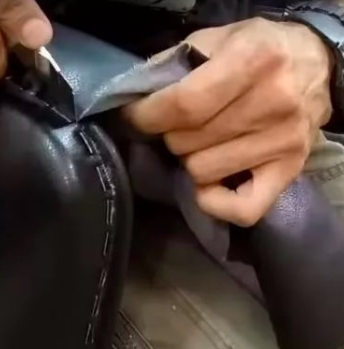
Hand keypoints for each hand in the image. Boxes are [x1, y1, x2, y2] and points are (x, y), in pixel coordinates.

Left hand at [124, 18, 332, 225]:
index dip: (146, 116)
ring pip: (202, 172)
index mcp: (253, 60)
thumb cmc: (257, 50)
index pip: (183, 105)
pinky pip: (243, 209)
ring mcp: (284, 140)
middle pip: (187, 141)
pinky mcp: (290, 169)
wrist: (317, 61)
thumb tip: (133, 98)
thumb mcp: (216, 39)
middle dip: (169, 134)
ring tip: (202, 142)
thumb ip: (173, 64)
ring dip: (191, 159)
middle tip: (178, 125)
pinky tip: (209, 184)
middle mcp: (274, 101)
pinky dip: (216, 202)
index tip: (134, 117)